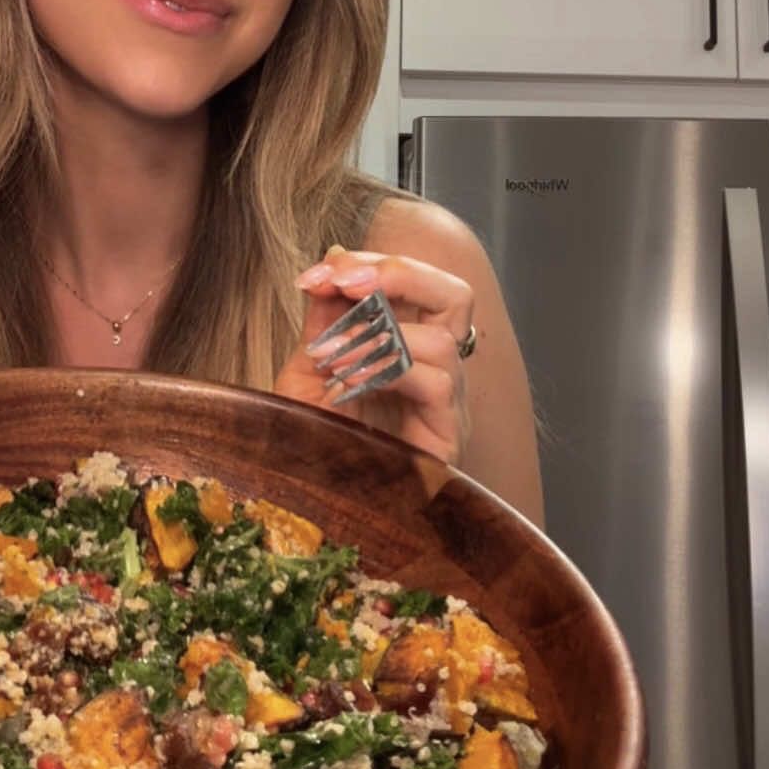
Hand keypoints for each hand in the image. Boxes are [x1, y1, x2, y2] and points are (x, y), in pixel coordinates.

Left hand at [274, 245, 474, 466]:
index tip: (320, 271)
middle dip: (398, 273)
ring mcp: (448, 406)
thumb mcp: (312, 368)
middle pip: (456, 295)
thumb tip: (332, 258)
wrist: (321, 510)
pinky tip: (348, 382)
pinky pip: (438, 385)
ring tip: (331, 353)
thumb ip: (326, 317)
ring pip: (445, 340)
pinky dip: (390, 372)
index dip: (374, 264)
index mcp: (411, 346)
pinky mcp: (447, 439)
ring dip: (379, 333)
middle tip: (345, 280)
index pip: (419, 284)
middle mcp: (438, 371)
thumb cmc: (322, 444)